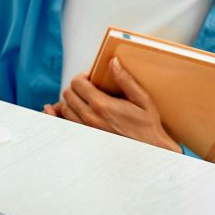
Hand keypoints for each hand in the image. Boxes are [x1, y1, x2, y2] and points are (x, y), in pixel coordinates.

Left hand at [42, 59, 180, 152]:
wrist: (150, 152)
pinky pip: (66, 125)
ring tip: (84, 101)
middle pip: (68, 94)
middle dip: (76, 88)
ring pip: (65, 109)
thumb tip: (113, 62)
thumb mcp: (142, 100)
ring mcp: (86, 131)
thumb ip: (125, 80)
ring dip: (71, 102)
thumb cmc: (147, 126)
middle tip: (87, 89)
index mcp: (102, 105)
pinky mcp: (85, 140)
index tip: (91, 79)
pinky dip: (64, 118)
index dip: (82, 78)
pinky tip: (66, 112)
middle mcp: (90, 118)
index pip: (77, 83)